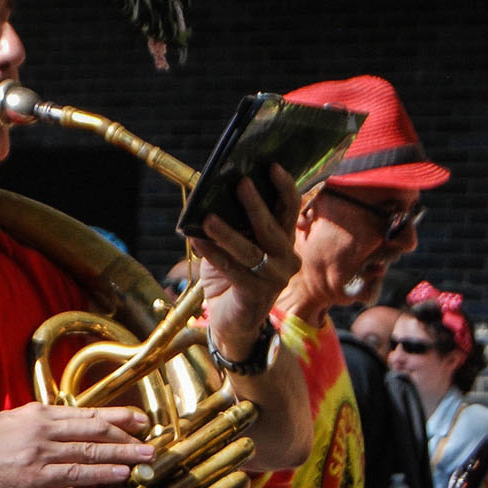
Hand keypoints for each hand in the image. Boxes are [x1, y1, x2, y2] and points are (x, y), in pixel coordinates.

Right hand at [0, 401, 155, 487]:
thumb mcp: (7, 423)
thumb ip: (35, 423)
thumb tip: (58, 423)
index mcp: (37, 413)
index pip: (85, 414)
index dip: (116, 416)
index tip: (137, 418)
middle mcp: (42, 428)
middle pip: (94, 429)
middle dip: (127, 433)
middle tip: (150, 437)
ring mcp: (40, 452)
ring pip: (90, 451)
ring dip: (122, 453)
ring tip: (145, 457)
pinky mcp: (35, 476)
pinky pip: (76, 473)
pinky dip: (101, 473)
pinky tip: (120, 474)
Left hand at [193, 163, 301, 359]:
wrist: (232, 322)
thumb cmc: (232, 276)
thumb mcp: (235, 245)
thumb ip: (233, 222)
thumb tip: (214, 192)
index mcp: (285, 240)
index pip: (291, 209)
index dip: (284, 187)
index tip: (272, 166)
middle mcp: (286, 259)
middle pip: (273, 226)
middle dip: (255, 204)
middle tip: (241, 183)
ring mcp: (274, 279)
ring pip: (250, 250)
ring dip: (227, 232)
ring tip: (208, 217)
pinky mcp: (256, 296)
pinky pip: (232, 270)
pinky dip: (213, 254)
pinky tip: (196, 240)